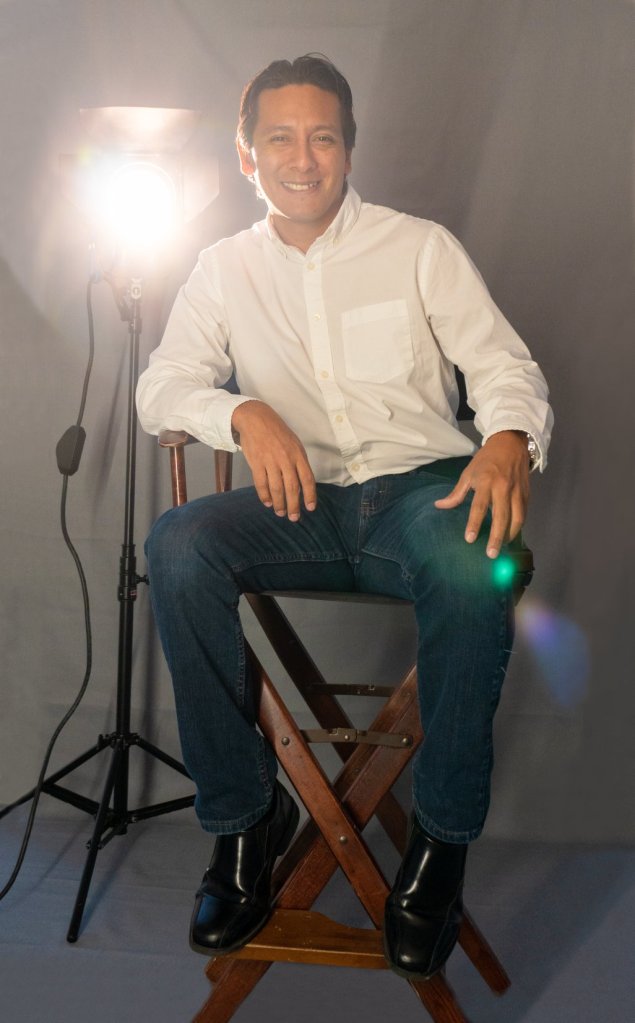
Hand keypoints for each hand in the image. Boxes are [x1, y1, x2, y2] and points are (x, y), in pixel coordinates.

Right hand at [231, 400, 316, 520]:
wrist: (256, 419)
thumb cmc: (277, 432)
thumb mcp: (294, 443)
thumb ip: (298, 462)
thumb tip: (302, 484)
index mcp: (298, 454)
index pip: (307, 479)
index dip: (309, 495)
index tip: (310, 508)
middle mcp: (286, 459)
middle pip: (292, 487)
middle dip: (293, 505)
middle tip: (294, 518)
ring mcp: (270, 461)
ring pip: (277, 488)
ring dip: (279, 503)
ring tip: (280, 513)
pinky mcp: (256, 462)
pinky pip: (261, 483)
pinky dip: (264, 496)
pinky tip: (267, 503)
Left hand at [434, 431, 529, 557]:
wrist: (511, 443)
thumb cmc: (486, 459)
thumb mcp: (468, 472)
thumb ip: (456, 493)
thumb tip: (439, 506)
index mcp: (486, 481)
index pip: (479, 506)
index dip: (474, 524)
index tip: (470, 539)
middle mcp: (503, 487)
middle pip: (501, 516)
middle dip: (497, 537)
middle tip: (491, 554)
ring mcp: (517, 491)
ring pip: (517, 518)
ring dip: (510, 535)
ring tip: (502, 547)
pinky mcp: (527, 494)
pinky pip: (524, 514)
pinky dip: (518, 527)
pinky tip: (510, 535)